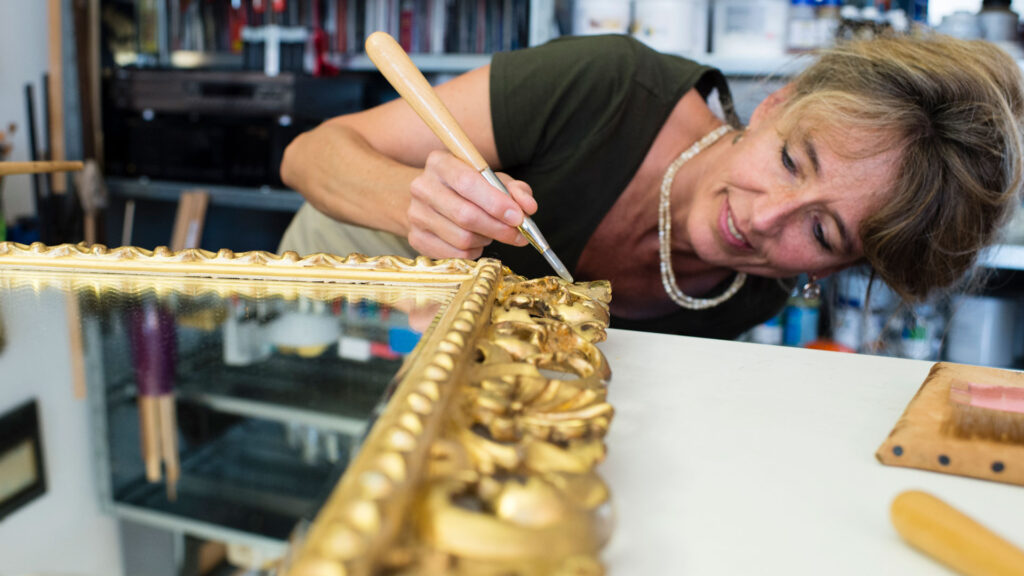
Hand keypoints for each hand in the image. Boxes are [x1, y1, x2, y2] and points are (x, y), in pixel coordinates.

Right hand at [407, 150, 536, 258]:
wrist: (432, 200)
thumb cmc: (469, 188)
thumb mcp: (493, 180)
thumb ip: (515, 189)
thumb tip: (528, 207)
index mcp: (440, 163)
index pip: (467, 182)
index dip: (496, 202)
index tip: (518, 217)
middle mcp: (422, 186)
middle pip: (465, 215)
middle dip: (498, 228)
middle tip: (518, 234)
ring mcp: (415, 214)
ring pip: (462, 238)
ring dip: (487, 240)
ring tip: (492, 232)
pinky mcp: (416, 238)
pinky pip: (455, 254)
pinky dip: (474, 252)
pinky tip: (477, 241)